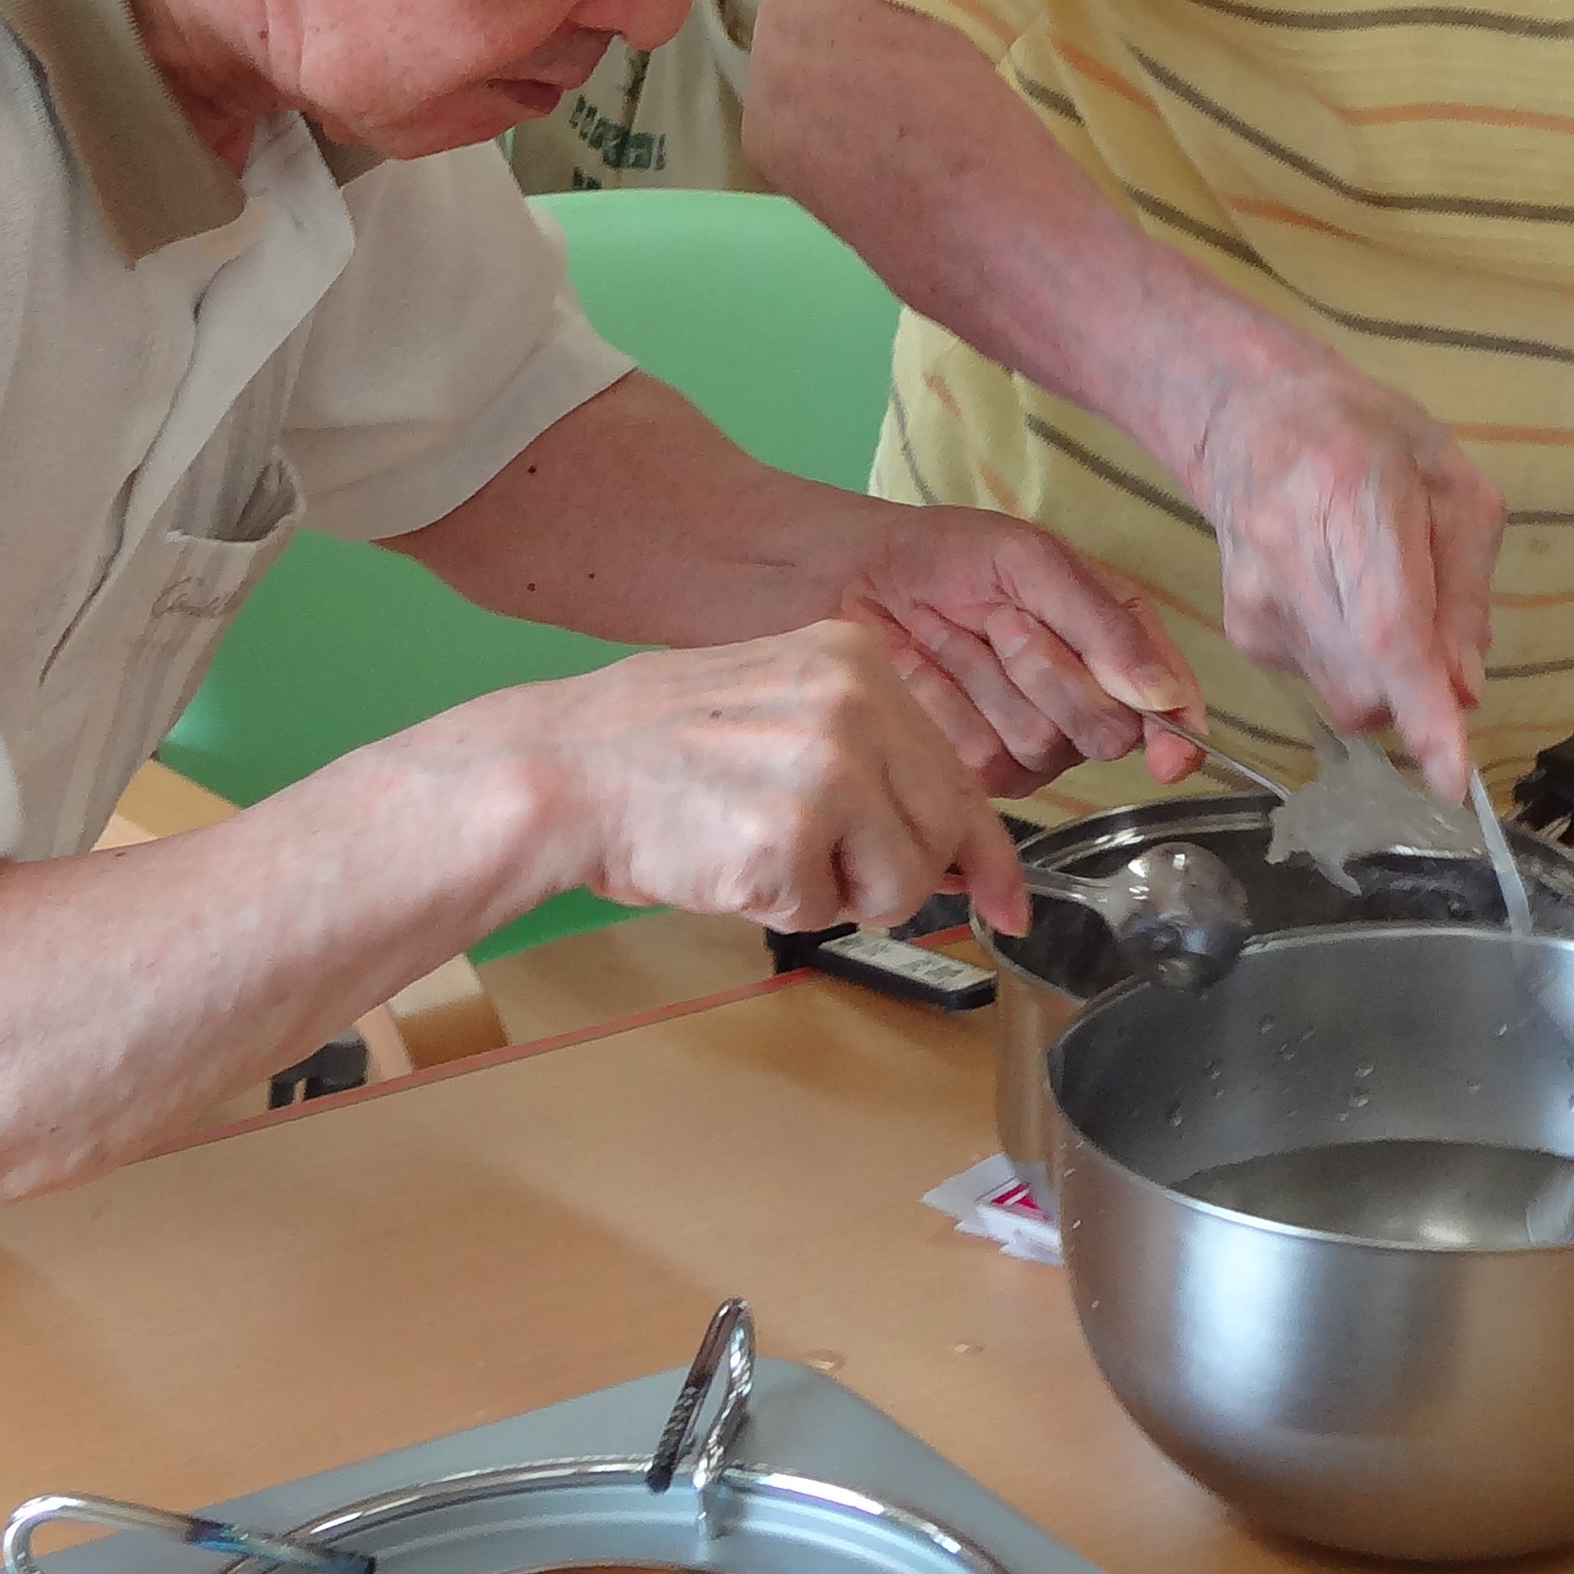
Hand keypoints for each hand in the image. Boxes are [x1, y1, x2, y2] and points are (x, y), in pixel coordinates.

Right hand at [508, 621, 1025, 936]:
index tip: (1009, 902)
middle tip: (823, 867)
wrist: (563, 769)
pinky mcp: (787, 837)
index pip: (959, 773)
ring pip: (900, 884)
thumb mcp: (785, 711)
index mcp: (857, 661)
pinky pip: (824, 912)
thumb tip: (968, 854)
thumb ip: (875, 759)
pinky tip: (729, 860)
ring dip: (840, 894)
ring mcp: (825, 768)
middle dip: (897, 877)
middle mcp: (854, 703)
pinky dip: (780, 906)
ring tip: (766, 849)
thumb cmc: (665, 753)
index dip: (988, 853)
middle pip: (942, 836)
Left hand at [833, 506, 1204, 791]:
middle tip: (1003, 619)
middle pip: (1108, 732)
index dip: (1178, 736)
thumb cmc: (950, 556)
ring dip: (987, 678)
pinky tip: (925, 670)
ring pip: (1040, 743)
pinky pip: (981, 759)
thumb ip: (1101, 626)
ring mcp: (1032, 748)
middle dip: (1050, 670)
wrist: (856, 576)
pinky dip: (947, 704)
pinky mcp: (975, 773)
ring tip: (951, 633)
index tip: (1169, 757)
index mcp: (1117, 646)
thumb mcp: (1032, 563)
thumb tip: (1163, 699)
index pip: (1171, 707)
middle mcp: (1086, 707)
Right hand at [1182, 353, 1499, 797]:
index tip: (1452, 779)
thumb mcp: (1452, 484)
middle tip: (1438, 631)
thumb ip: (1466, 589)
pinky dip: (1351, 666)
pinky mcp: (1242, 633)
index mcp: (1354, 497)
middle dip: (1422, 692)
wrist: (1251, 417)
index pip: (1388, 628)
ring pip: (1344, 699)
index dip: (1422, 710)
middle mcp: (1291, 559)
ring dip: (1387, 680)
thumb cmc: (1368, 436)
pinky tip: (1339, 602)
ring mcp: (1256, 602)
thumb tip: (1464, 692)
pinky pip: (1319, 686)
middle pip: (1368, 684)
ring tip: (1380, 598)